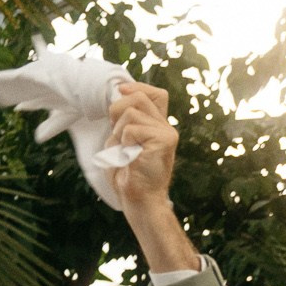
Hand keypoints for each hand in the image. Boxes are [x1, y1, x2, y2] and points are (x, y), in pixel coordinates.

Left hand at [105, 80, 179, 211]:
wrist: (138, 198)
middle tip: (118, 134)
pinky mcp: (165, 140)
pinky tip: (131, 156)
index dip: (137, 87)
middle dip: (118, 110)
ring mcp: (167, 133)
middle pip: (140, 96)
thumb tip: (119, 94)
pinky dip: (124, 142)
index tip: (120, 92)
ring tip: (125, 150)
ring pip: (132, 112)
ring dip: (119, 131)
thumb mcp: (122, 139)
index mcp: (157, 126)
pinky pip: (132, 129)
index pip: (156, 94)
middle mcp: (166, 127)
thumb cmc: (127, 173)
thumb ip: (124, 119)